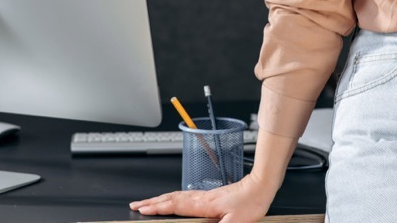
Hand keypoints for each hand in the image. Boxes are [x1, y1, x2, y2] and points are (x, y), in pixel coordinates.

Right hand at [130, 174, 275, 222]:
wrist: (260, 187)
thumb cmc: (250, 203)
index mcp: (203, 204)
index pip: (174, 205)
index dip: (156, 208)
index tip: (141, 210)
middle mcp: (201, 198)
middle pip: (170, 199)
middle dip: (151, 202)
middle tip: (136, 205)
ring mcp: (204, 196)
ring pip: (176, 196)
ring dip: (159, 199)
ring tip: (148, 203)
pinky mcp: (210, 196)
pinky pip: (184, 196)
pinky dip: (172, 198)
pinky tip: (173, 200)